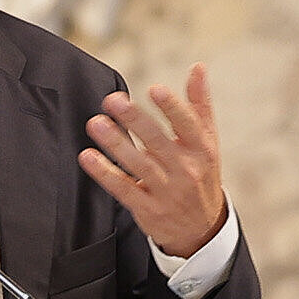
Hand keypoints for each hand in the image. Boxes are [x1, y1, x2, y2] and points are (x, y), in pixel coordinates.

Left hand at [81, 65, 228, 258]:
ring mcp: (166, 191)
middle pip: (158, 142)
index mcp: (201, 150)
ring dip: (115, 143)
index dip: (172, 107)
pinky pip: (123, 188)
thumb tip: (198, 68)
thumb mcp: (208, 142)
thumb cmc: (201, 176)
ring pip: (138, 165)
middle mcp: (185, 170)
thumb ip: (199, 105)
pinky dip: (105, 173)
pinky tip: (89, 157)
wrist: (201, 229)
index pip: (188, 125)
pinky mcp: (147, 208)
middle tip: (114, 101)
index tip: (155, 89)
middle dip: (135, 120)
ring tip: (97, 123)